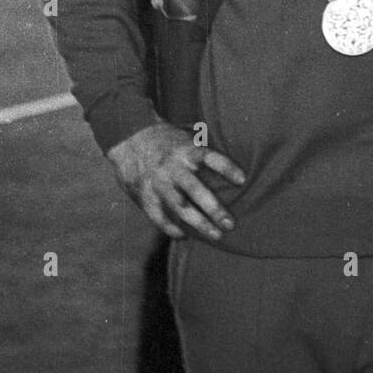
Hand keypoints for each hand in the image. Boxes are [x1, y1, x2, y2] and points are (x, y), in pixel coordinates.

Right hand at [106, 122, 245, 239]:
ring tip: (216, 235)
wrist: (129, 139)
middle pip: (196, 190)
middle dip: (214, 209)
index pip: (210, 158)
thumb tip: (236, 168)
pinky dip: (172, 228)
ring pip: (180, 207)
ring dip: (199, 223)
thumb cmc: (168, 141)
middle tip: (230, 224)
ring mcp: (158, 183)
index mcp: (186, 150)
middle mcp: (173, 167)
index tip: (242, 180)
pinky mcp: (145, 196)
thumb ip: (205, 153)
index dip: (226, 168)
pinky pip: (160, 217)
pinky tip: (185, 235)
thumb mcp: (187, 138)